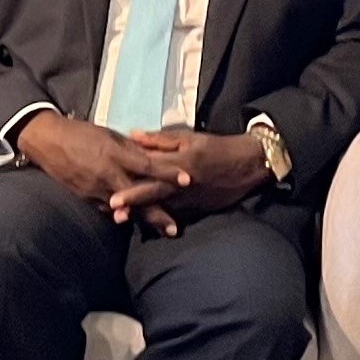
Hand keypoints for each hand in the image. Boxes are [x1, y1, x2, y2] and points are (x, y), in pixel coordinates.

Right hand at [14, 113, 188, 224]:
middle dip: (156, 214)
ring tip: (161, 230)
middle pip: (137, 197)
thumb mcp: (110, 135)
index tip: (187, 180)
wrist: (49, 141)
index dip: (167, 173)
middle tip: (174, 229)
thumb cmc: (82, 133)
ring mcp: (95, 189)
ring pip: (123, 208)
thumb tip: (154, 155)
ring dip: (142, 219)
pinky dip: (121, 213)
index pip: (146, 165)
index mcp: (115, 153)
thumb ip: (132, 148)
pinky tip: (133, 220)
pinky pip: (107, 208)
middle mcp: (107, 174)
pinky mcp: (86, 198)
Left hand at [125, 128, 273, 230]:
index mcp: (180, 163)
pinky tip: (146, 223)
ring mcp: (190, 200)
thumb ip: (159, 139)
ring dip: (144, 215)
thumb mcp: (189, 137)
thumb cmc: (216, 147)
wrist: (247, 165)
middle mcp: (183, 185)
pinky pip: (175, 214)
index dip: (131, 186)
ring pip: (162, 209)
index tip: (112, 196)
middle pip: (153, 196)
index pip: (151, 175)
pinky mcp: (197, 210)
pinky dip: (160, 218)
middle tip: (114, 212)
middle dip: (134, 205)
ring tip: (124, 220)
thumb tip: (132, 135)